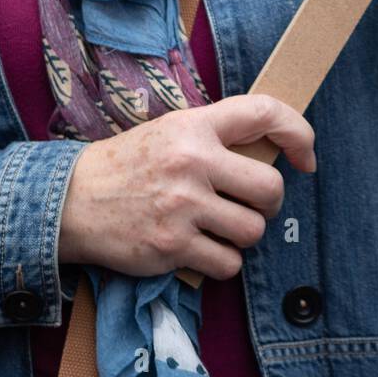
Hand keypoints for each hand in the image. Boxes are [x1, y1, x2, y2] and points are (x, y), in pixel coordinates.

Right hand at [58, 93, 315, 279]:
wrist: (72, 200)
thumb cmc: (128, 165)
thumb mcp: (170, 132)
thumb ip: (215, 138)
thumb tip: (272, 155)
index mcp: (193, 126)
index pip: (264, 112)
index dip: (298, 133)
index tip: (305, 157)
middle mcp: (191, 161)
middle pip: (270, 187)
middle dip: (268, 203)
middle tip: (250, 205)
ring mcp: (183, 205)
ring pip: (253, 230)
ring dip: (242, 236)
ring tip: (217, 229)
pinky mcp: (173, 245)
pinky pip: (228, 264)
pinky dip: (220, 262)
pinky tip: (198, 249)